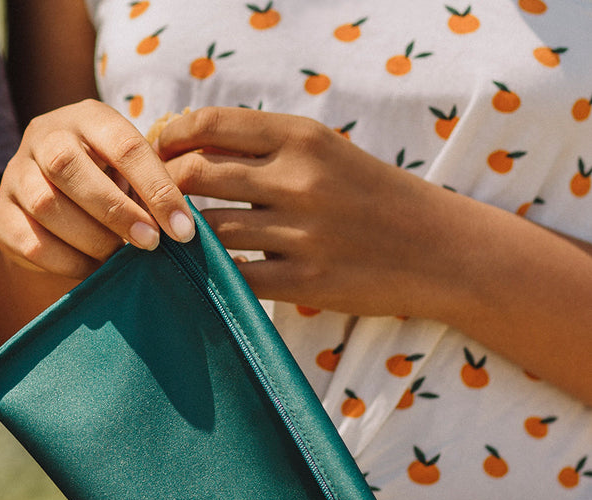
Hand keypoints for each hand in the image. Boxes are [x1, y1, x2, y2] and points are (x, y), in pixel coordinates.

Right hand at [0, 99, 195, 279]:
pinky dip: (67, 262)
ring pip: (46, 205)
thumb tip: (181, 229)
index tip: (182, 230)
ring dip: (92, 239)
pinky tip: (93, 269)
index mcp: (88, 118)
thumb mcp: (134, 176)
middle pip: (70, 167)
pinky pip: (30, 241)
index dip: (157, 189)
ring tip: (120, 257)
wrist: (58, 209)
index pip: (124, 145)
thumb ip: (153, 192)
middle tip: (150, 243)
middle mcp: (44, 136)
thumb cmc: (111, 186)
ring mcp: (15, 174)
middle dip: (117, 211)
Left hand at [158, 107, 591, 403]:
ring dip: (182, 234)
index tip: (154, 153)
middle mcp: (299, 180)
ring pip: (211, 229)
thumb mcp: (330, 154)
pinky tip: (200, 271)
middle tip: (150, 201)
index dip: (168, 138)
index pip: (210, 125)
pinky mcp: (305, 281)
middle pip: (197, 176)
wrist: (441, 249)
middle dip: (162, 187)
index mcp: (303, 138)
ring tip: (169, 238)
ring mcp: (301, 234)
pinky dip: (209, 272)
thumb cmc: (379, 197)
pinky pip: (235, 275)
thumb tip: (196, 149)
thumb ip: (268, 149)